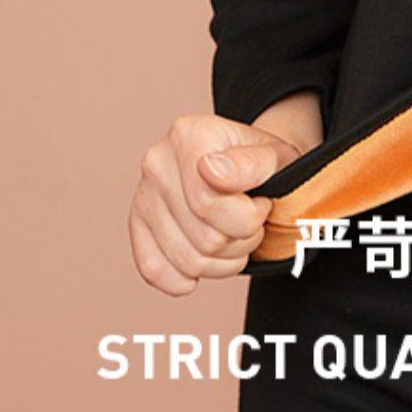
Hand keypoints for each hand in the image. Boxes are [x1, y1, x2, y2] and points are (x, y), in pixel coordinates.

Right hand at [128, 114, 306, 295]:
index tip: (261, 203)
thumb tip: (211, 171)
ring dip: (223, 262)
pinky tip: (205, 260)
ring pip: (187, 261)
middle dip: (241, 241)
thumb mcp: (274, 155)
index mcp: (190, 134)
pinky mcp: (137, 223)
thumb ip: (252, 162)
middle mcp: (158, 160)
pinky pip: (154, 270)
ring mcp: (143, 193)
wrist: (243, 165)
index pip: (209, 203)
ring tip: (233, 235)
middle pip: (205, 238)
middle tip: (252, 222)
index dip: (249, 217)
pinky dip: (184, 278)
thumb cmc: (261, 164)